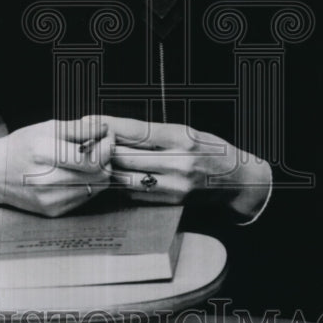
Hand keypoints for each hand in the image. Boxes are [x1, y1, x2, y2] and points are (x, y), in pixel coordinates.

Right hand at [0, 116, 113, 216]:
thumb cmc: (22, 146)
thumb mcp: (47, 128)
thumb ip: (79, 129)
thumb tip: (105, 129)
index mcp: (43, 154)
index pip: (92, 160)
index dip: (107, 147)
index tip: (107, 137)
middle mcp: (46, 181)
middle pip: (99, 175)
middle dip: (106, 159)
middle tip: (100, 147)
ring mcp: (50, 200)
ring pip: (96, 188)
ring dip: (98, 173)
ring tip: (87, 160)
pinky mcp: (54, 211)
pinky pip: (85, 198)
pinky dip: (87, 184)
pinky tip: (76, 174)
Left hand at [104, 116, 271, 221]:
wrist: (237, 182)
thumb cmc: (211, 151)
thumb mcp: (187, 132)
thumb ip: (155, 133)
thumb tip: (116, 128)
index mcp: (183, 138)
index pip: (138, 131)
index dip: (110, 125)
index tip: (90, 120)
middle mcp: (179, 163)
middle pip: (127, 156)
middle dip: (103, 147)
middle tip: (86, 140)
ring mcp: (174, 185)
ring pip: (126, 177)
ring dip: (108, 168)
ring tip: (94, 159)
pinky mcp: (170, 202)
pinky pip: (134, 193)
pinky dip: (120, 183)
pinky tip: (113, 175)